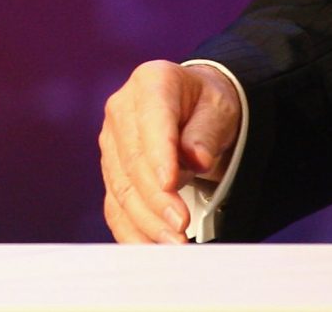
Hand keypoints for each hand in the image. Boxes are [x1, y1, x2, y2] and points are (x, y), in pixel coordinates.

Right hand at [99, 60, 242, 243]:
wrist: (192, 109)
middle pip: (132, 161)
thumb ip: (206, 131)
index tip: (170, 183)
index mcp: (151, 83)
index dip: (158, 154)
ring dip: (146, 220)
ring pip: (121, 188)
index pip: (151, 121)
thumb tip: (195, 158)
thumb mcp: (220, 108)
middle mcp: (122, 110)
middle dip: (156, 198)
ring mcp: (112, 142)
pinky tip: (150, 248)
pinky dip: (131, 230)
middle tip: (182, 226)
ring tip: (175, 244)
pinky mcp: (112, 172)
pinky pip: (115, 205)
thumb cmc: (207, 106)